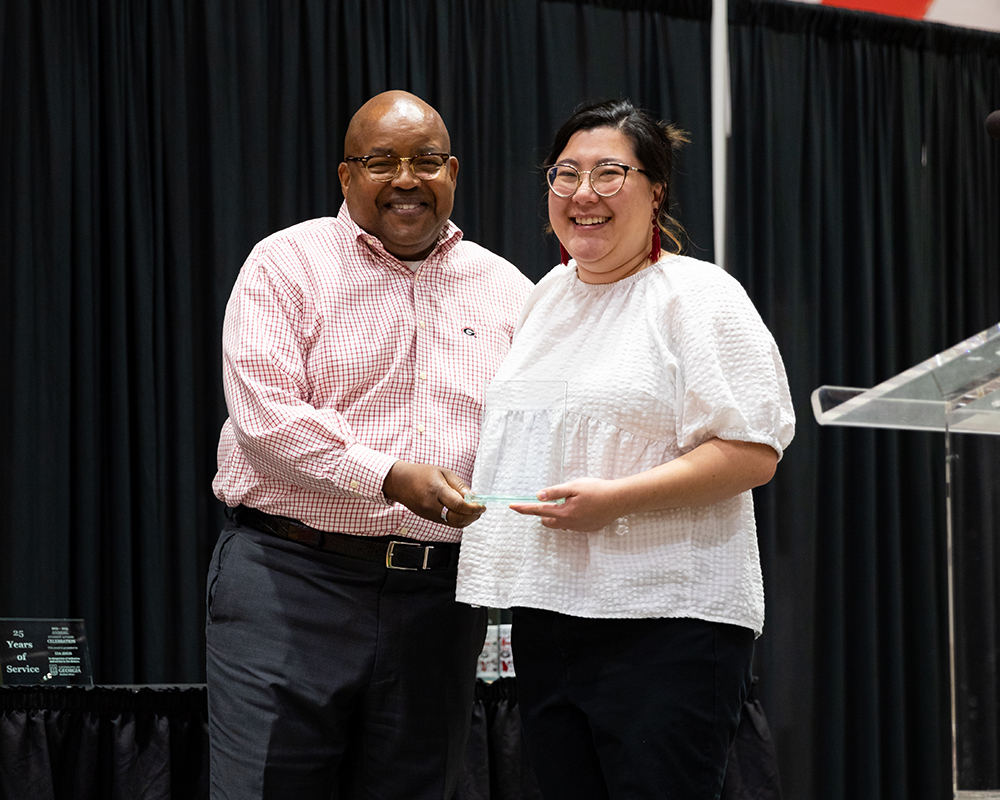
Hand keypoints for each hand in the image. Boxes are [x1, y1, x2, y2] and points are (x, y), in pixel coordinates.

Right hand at [382, 461, 484, 527]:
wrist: (400, 482)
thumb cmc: (422, 474)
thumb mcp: (443, 472)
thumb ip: (459, 486)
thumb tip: (473, 497)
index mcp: (437, 490)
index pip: (458, 504)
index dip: (473, 507)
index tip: (482, 505)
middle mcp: (432, 505)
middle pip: (457, 518)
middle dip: (473, 516)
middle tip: (481, 510)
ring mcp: (430, 514)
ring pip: (453, 523)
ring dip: (467, 520)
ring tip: (474, 512)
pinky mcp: (429, 518)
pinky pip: (447, 523)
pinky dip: (458, 521)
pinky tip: (464, 514)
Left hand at [508, 477, 623, 531]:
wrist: (619, 500)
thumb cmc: (597, 490)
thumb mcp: (574, 486)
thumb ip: (555, 491)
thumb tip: (538, 496)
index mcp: (563, 512)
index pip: (538, 511)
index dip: (524, 508)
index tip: (512, 507)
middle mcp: (569, 524)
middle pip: (546, 521)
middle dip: (543, 512)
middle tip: (549, 499)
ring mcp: (578, 528)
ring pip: (559, 524)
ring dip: (557, 515)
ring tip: (568, 501)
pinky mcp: (587, 529)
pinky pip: (571, 525)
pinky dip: (569, 517)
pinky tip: (581, 507)